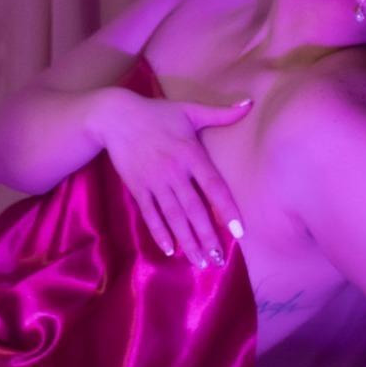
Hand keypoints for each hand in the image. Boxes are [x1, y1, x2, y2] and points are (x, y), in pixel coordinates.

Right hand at [92, 87, 252, 266]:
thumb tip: (250, 104)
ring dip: (187, 241)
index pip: (214, 186)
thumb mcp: (189, 109)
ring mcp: (154, 181)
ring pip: (174, 217)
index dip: (227, 209)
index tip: (239, 232)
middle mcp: (174, 171)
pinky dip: (160, 232)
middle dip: (207, 236)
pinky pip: (150, 214)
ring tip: (200, 262)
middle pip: (194, 209)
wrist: (115, 116)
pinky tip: (170, 250)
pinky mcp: (137, 187)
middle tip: (219, 260)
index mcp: (191, 153)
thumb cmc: (156, 113)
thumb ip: (220, 113)